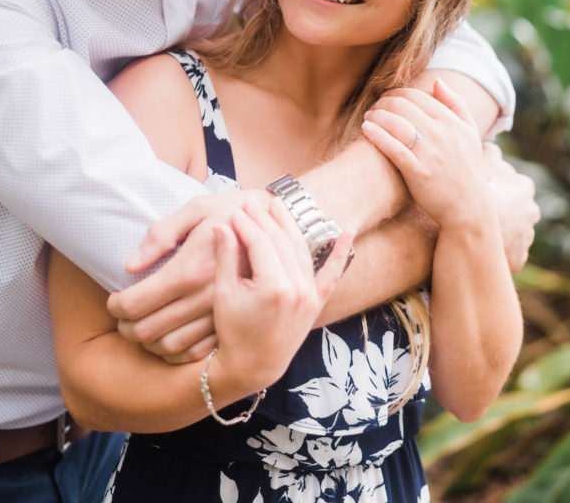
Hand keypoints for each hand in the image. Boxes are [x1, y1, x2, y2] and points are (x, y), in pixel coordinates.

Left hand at [108, 188, 269, 362]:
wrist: (281, 227)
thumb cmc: (232, 211)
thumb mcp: (198, 209)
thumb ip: (161, 234)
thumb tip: (131, 265)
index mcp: (189, 269)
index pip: (136, 303)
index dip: (116, 306)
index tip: (113, 299)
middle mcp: (202, 298)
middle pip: (148, 330)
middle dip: (125, 327)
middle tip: (121, 315)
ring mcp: (219, 316)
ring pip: (168, 347)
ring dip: (147, 342)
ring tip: (141, 326)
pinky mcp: (232, 324)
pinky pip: (195, 353)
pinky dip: (174, 352)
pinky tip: (167, 336)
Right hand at [210, 197, 353, 396]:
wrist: (251, 366)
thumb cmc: (232, 332)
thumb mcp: (224, 294)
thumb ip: (226, 257)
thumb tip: (222, 225)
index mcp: (274, 288)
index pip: (260, 243)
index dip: (246, 224)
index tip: (234, 212)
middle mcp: (298, 289)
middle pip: (281, 242)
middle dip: (264, 219)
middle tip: (250, 203)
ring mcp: (310, 296)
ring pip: (301, 250)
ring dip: (290, 225)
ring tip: (276, 206)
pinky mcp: (316, 302)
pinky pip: (332, 275)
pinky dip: (341, 254)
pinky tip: (348, 232)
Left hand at [361, 79, 490, 230]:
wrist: (469, 207)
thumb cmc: (467, 168)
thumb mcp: (470, 133)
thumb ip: (456, 104)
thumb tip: (437, 81)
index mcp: (451, 121)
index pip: (415, 95)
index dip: (396, 93)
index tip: (386, 99)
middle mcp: (441, 133)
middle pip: (401, 105)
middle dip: (382, 103)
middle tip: (373, 108)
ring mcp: (430, 153)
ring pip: (395, 122)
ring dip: (376, 115)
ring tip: (367, 118)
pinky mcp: (418, 172)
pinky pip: (393, 147)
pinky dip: (376, 134)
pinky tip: (366, 129)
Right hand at [481, 142, 539, 270]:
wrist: (471, 224)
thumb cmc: (476, 187)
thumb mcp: (481, 158)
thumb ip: (487, 151)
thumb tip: (489, 145)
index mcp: (524, 187)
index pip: (518, 184)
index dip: (501, 186)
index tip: (488, 189)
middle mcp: (531, 212)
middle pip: (521, 210)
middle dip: (507, 211)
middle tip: (485, 211)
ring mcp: (526, 236)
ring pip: (515, 233)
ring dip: (502, 233)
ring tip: (479, 232)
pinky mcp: (518, 258)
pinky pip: (507, 254)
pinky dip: (497, 252)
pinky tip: (480, 248)